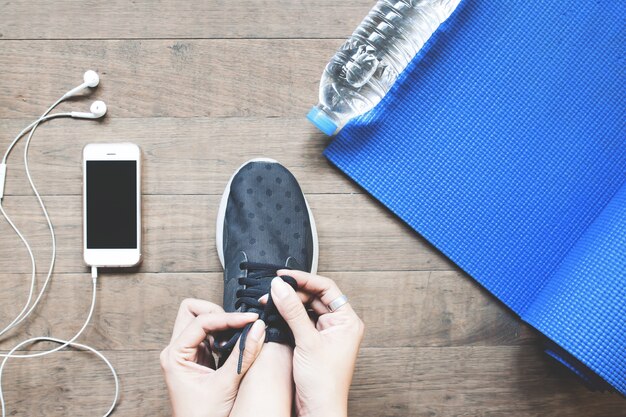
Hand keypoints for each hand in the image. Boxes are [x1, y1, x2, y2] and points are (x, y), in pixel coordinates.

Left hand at [160, 299, 265, 416]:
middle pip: (193, 312)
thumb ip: (243, 355)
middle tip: (240, 323)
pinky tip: (237, 344)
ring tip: (241, 334)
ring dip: (222, 324)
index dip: (227, 318)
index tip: (250, 319)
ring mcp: (186, 354)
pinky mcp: (199, 358)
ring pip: (201, 321)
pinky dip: (225, 334)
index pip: (200, 321)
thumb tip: (259, 329)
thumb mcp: (226, 385)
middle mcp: (176, 351)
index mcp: (174, 356)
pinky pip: (210, 335)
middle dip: (218, 313)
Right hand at [271, 270, 364, 416]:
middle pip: (314, 297)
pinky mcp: (314, 343)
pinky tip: (274, 315)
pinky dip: (287, 317)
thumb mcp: (307, 341)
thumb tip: (280, 287)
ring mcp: (326, 334)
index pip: (326, 288)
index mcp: (347, 321)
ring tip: (269, 302)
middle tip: (271, 291)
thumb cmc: (324, 384)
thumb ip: (292, 311)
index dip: (304, 279)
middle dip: (292, 293)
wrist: (318, 410)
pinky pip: (300, 322)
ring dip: (288, 305)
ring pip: (306, 309)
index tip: (284, 276)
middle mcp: (339, 325)